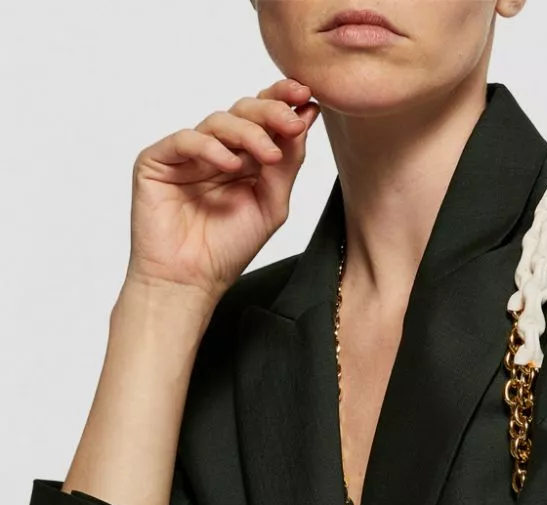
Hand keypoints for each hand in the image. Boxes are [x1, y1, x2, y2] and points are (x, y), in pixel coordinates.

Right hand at [124, 77, 322, 304]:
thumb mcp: (271, 204)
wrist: (191, 281)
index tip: (306, 97)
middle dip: (270, 113)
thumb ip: (287, 164)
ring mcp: (186, 153)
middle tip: (293, 123)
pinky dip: (210, 148)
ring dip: (248, 133)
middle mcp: (216, 150)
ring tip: (269, 155)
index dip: (282, 102)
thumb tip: (304, 118)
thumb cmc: (229, 248)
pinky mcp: (157, 160)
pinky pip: (185, 140)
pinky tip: (231, 165)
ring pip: (218, 122)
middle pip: (243, 112)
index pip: (263, 119)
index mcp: (243, 158)